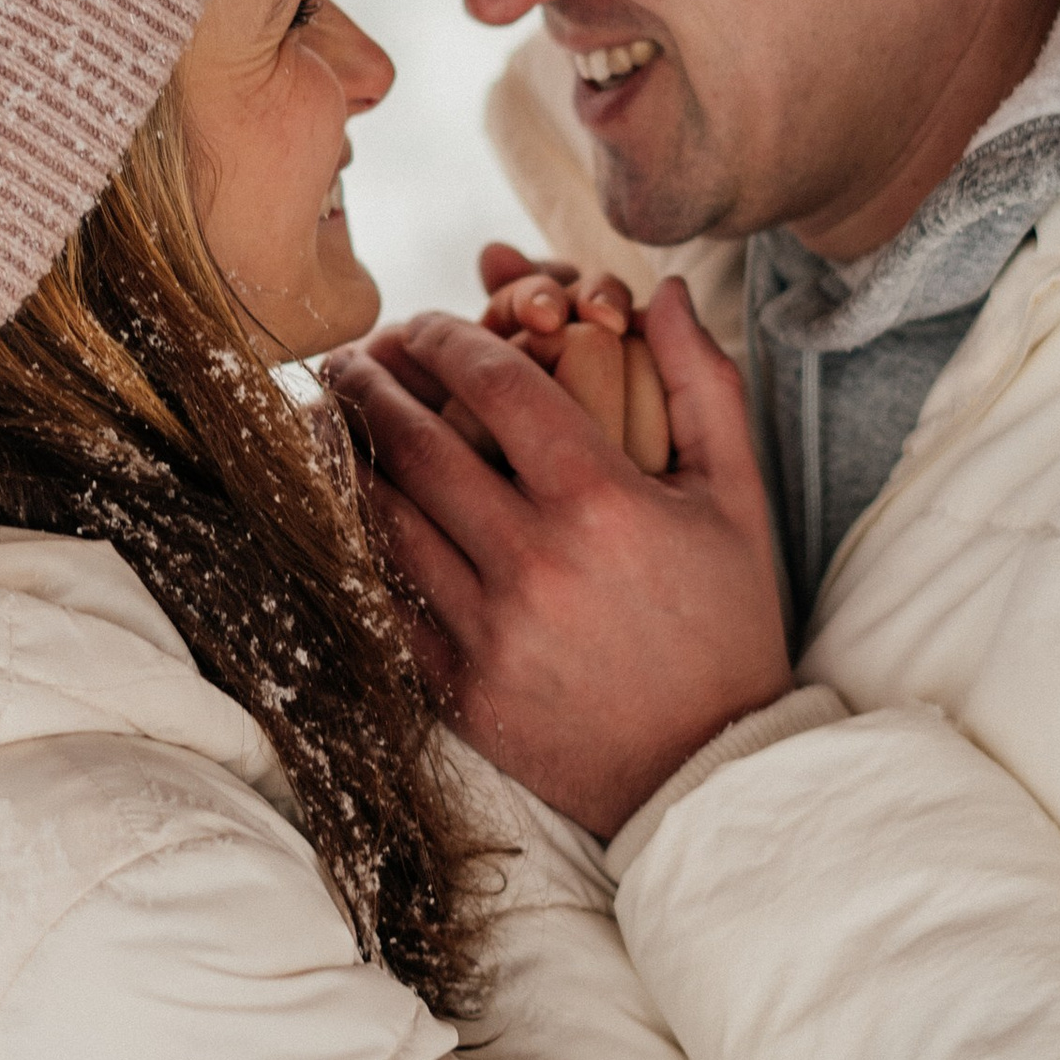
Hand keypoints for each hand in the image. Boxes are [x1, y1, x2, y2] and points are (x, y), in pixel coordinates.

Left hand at [325, 278, 789, 838]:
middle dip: (372, 382)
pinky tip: (337, 511)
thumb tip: (668, 290)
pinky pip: (383, 601)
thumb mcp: (737, 497)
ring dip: (341, 455)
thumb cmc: (728, 623)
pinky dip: (354, 546)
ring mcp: (489, 630)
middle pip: (418, 442)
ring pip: (384, 519)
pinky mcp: (459, 690)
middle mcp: (535, 560)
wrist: (708, 769)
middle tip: (348, 355)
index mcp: (602, 501)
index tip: (424, 322)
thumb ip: (701, 382)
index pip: (496, 383)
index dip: (446, 337)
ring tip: (322, 416)